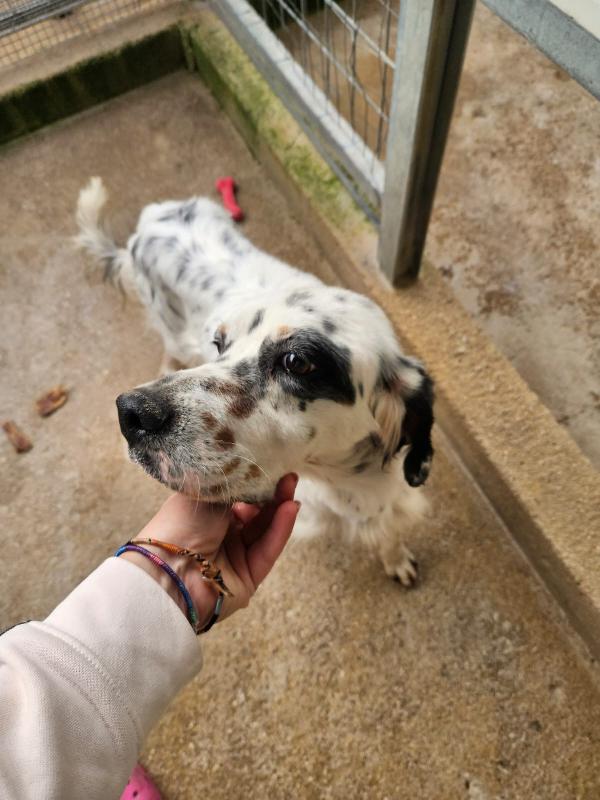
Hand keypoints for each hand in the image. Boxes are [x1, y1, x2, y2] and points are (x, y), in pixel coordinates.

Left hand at [122, 474, 299, 628]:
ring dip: (279, 509)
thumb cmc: (179, 525)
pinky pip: (267, 550)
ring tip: (292, 487)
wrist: (168, 571)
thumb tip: (254, 472)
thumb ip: (232, 484)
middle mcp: (219, 536)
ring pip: (264, 531)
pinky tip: (290, 508)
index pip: (236, 498)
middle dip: (272, 495)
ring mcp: (234, 558)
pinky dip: (280, 529)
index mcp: (203, 516)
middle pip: (254, 514)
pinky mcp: (248, 578)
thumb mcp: (205, 493)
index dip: (254, 484)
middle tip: (288, 476)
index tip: (270, 466)